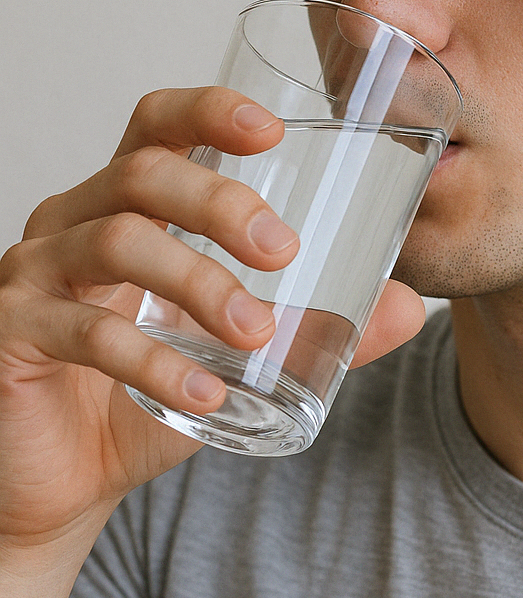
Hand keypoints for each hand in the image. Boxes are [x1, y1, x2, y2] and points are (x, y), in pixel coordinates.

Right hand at [0, 87, 425, 554]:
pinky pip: (85, 333)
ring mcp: (32, 276)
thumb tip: (408, 306)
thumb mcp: (235, 361)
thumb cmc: (140, 400)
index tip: (271, 130)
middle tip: (286, 252)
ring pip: (115, 241)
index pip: (155, 127)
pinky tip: (206, 396)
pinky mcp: (12, 335)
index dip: (207, 112)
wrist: (59, 486)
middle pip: (141, 174)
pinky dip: (154, 362)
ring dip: (198, 280)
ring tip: (257, 330)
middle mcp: (71, 224)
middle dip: (220, 202)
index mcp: (122, 207)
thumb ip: (315, 329)